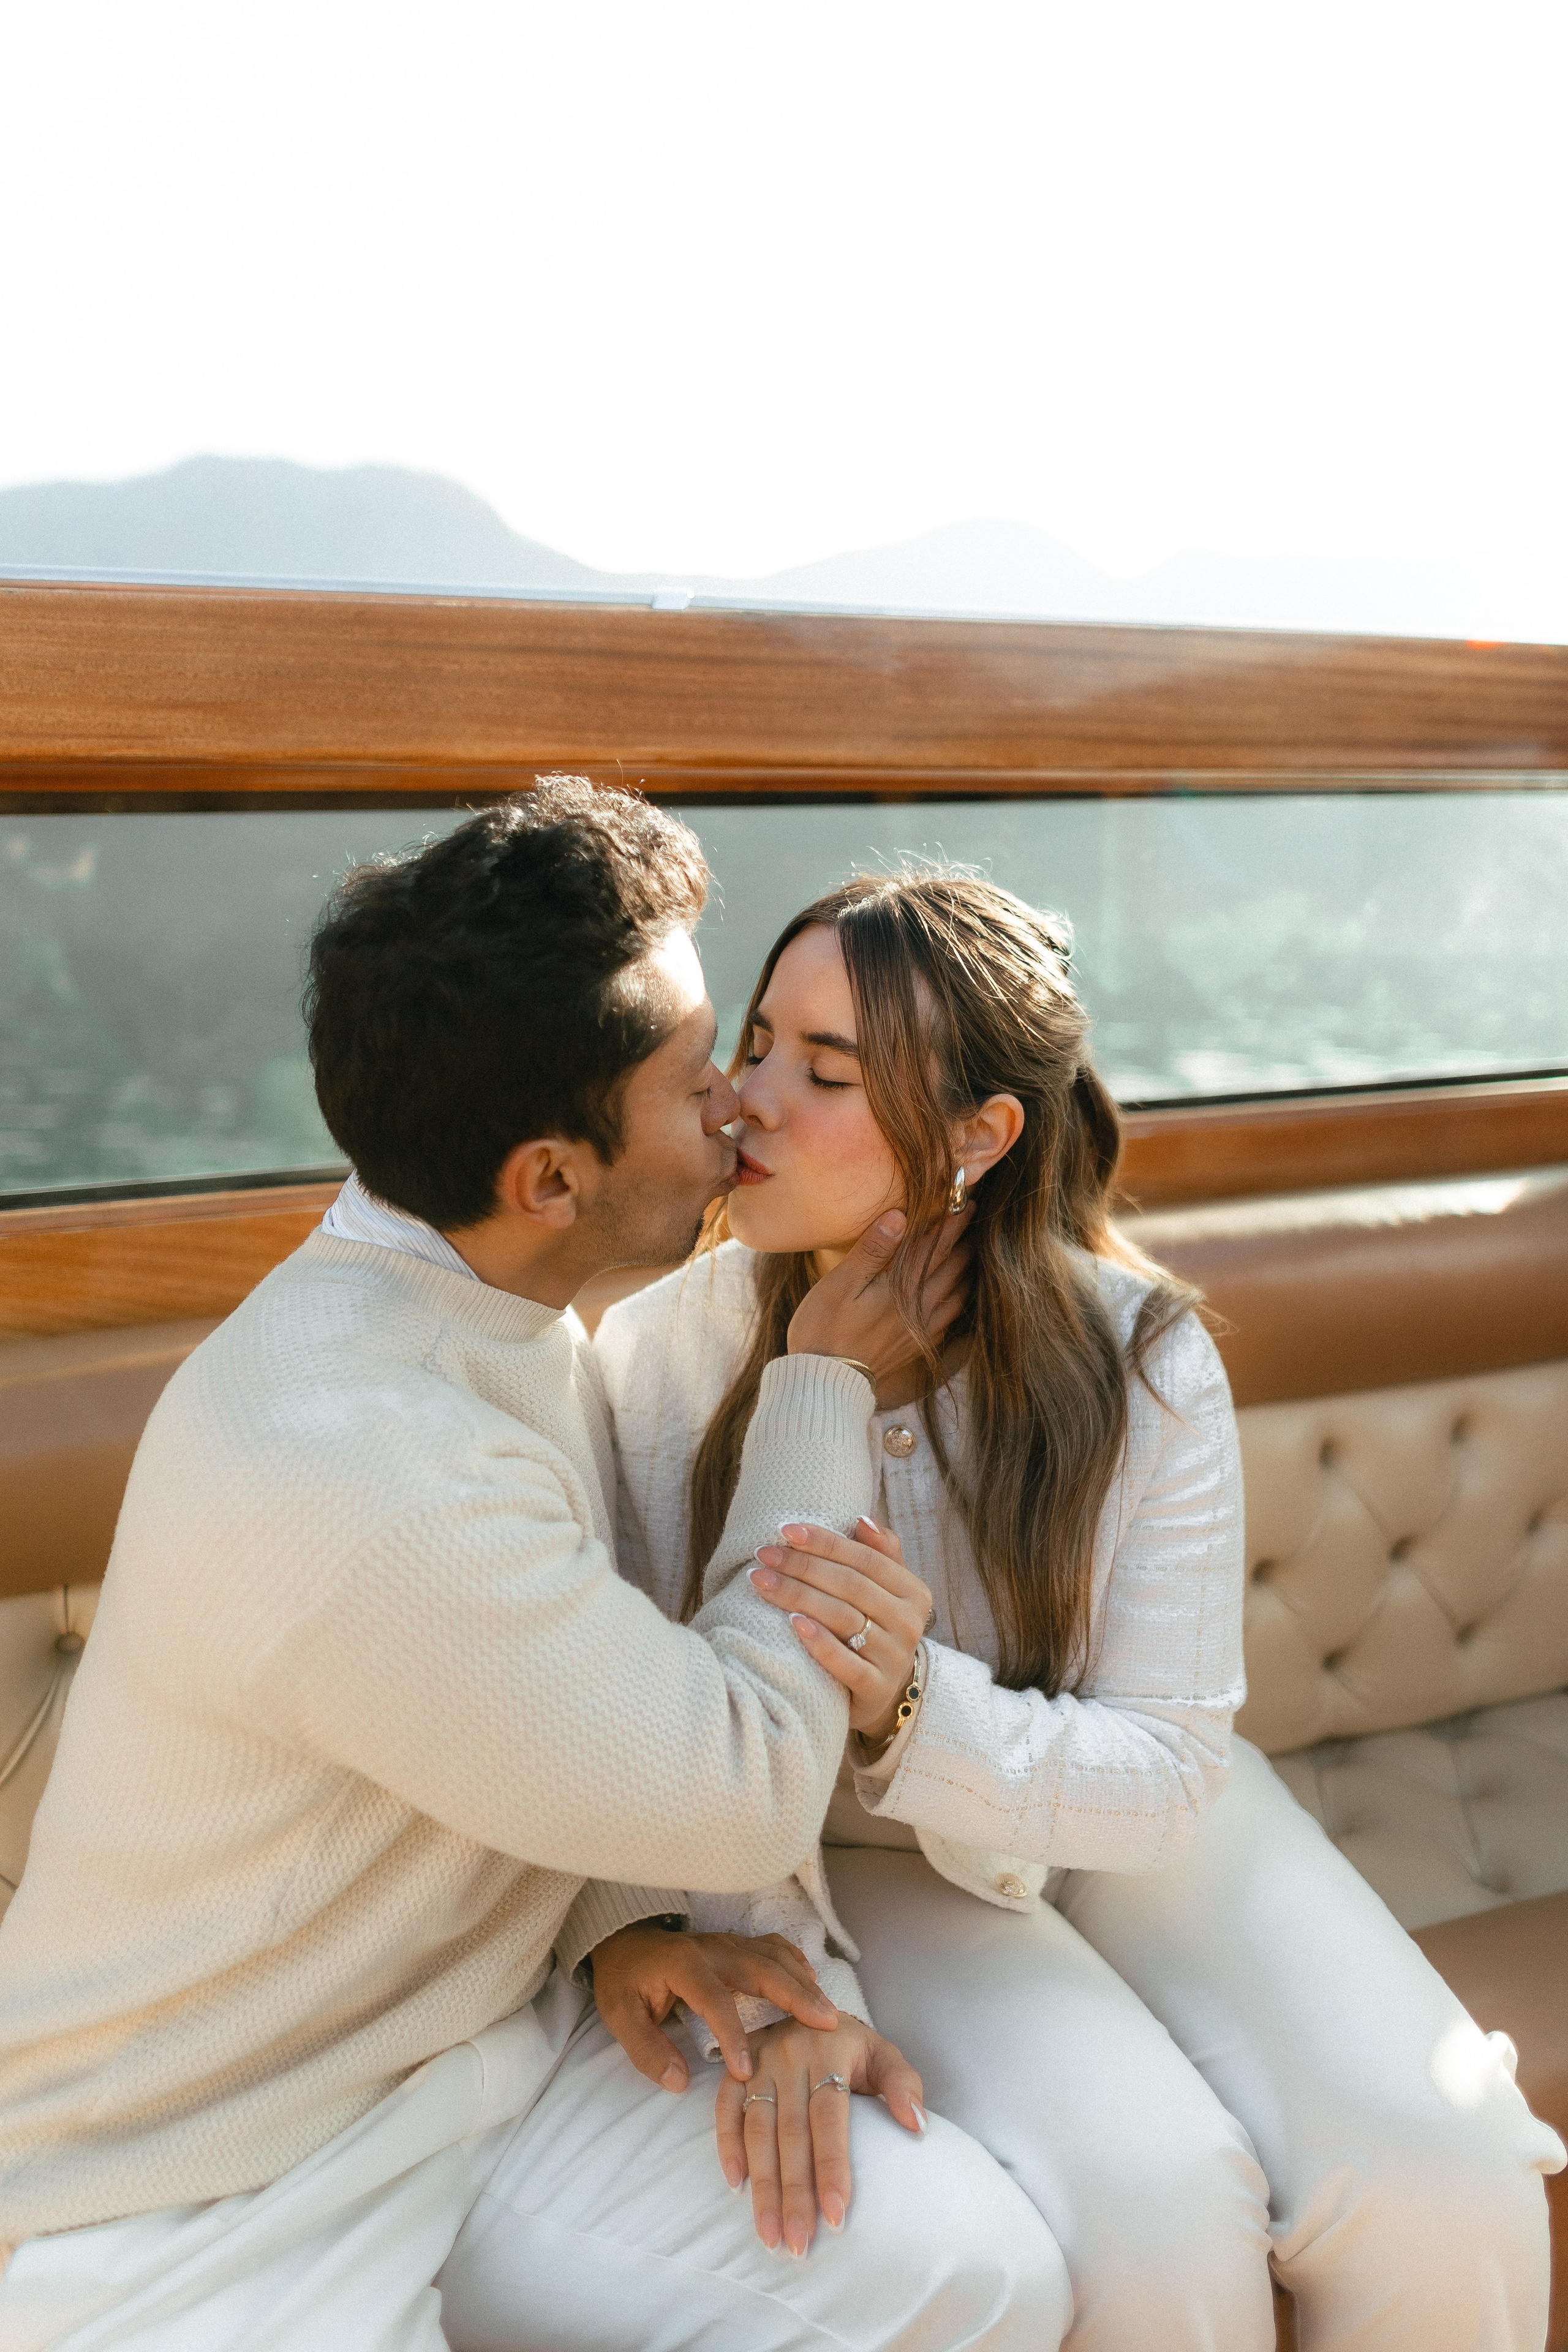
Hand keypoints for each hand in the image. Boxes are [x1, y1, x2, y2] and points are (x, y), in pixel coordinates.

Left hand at [589, 1924, 836, 2090]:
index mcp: (682, 1966)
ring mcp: (728, 1942)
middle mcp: (712, 1949)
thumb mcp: (620, 2017)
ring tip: (828, 2012)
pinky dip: (796, 1962)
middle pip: (760, 1967)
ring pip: (774, 1956)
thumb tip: (678, 2082)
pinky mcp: (738, 1944)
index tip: (747, 2072)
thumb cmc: (625, 1981)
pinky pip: (773, 1947)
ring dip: (803, 1982)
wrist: (625, 1941)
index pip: (714, 2001)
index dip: (732, 2036)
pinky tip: (812, 1981)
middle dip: (794, 1996)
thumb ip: (647, 2050)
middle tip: (826, 2025)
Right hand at [717, 2015, 925, 2254]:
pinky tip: (736, 2185)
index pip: (830, 2118)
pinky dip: (727, 2145)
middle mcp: (790, 2054)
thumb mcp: (884, 2054)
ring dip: (762, 2185)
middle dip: (794, 2193)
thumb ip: (903, 2086)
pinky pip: (725, 2108)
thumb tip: (917, 2126)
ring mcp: (759, 2060)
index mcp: (831, 2049)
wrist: (808, 2004)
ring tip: (769, 2234)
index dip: (832, 2168)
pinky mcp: (735, 2067)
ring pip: (757, 2130)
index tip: (837, 2218)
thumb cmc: (854, 2048)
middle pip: (791, 2133)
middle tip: (798, 2244)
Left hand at [750, 1516, 929, 1744]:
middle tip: (763, 1553)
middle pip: (850, 1585)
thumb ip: (879, 1554)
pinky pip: (846, 1664)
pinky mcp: (875, 1689)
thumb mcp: (886, 1591)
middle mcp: (909, 1623)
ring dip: (799, 1596)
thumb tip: (862, 1520)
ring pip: (844, 1619)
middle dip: (803, 1565)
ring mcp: (894, 1658)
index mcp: (913, 1592)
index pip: (866, 1558)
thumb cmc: (876, 1628)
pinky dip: (819, 1642)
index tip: (786, 1530)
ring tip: (762, 1581)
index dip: (825, 1541)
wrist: (885, 1693)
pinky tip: (793, 1623)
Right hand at [786, 1206, 970, 1388]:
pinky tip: (956, 1295)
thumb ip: (872, 1250)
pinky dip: (958, 1299)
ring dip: (965, 1269)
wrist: (826, 1383)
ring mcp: (921, 1330)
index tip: (967, 1202)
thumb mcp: (840, 1285)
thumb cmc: (824, 1329)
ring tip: (970, 1252)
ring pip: (956, 1293)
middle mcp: (919, 1308)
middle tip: (974, 1220)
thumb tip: (899, 1216)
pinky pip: (950, 1317)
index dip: (952, 1223)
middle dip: (964, 1241)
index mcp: (902, 1288)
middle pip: (952, 1268)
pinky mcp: (918, 1347)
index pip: (935, 1247)